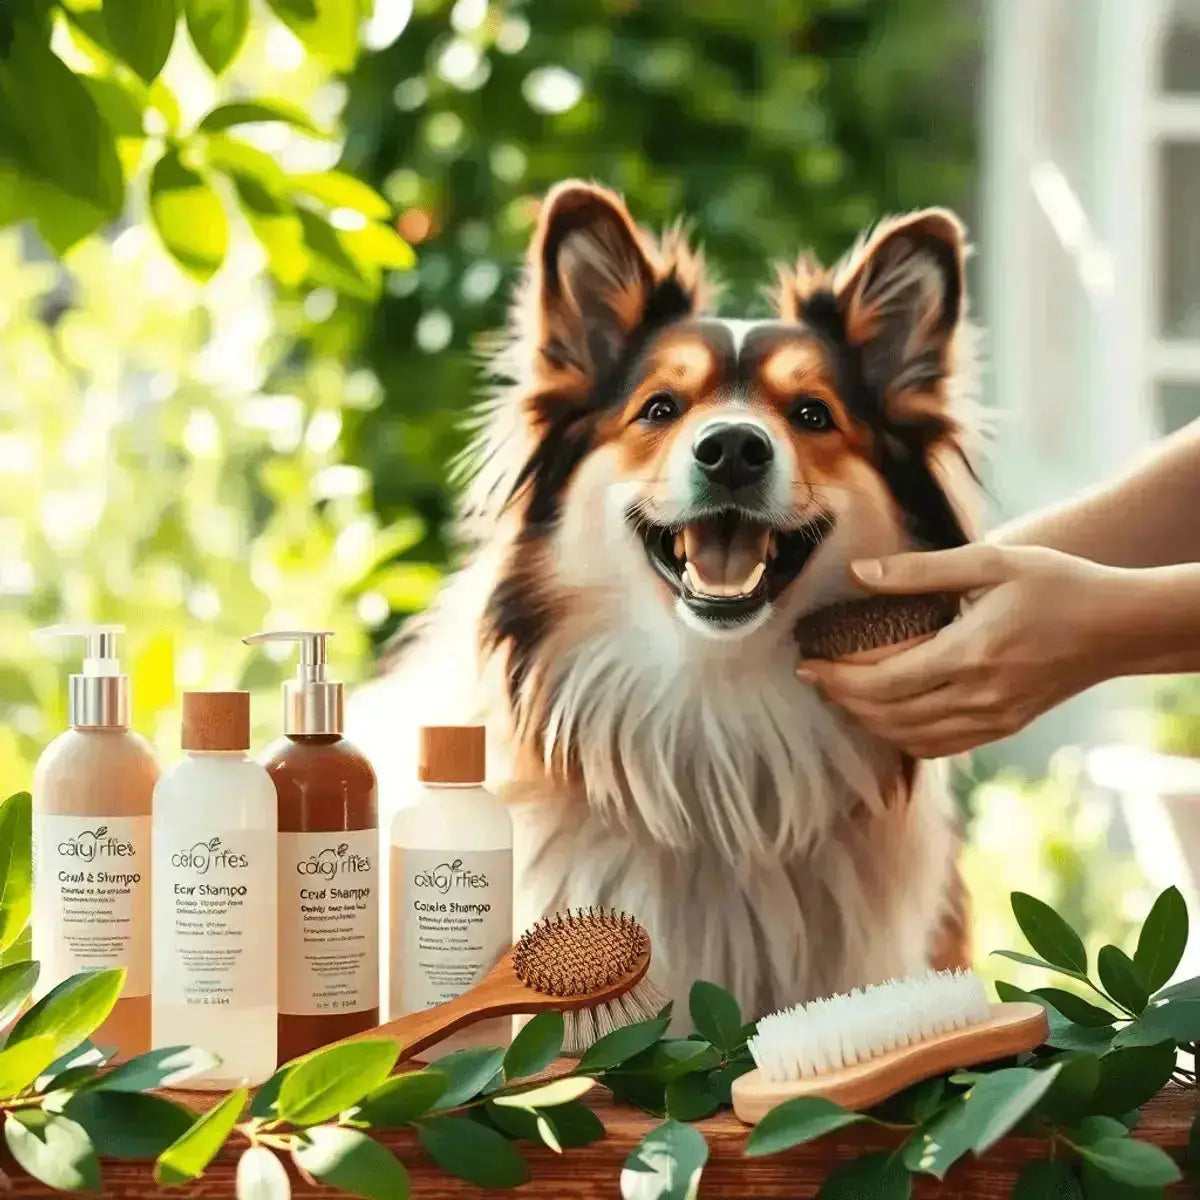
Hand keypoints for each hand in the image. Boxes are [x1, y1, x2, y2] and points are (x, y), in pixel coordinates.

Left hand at [797, 544, 1141, 757]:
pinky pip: (939, 746)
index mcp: (970, 654)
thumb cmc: (1057, 584)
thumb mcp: (990, 561)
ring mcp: (993, 719)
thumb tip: (859, 574)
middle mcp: (979, 697)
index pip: (883, 682)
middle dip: (842, 700)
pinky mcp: (1004, 727)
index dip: (837, 679)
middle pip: (888, 716)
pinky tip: (887, 715)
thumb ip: (919, 571)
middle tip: (813, 678)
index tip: (807, 664)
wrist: (1119, 626)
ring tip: (841, 696)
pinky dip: (903, 736)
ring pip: (910, 738)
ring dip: (867, 721)